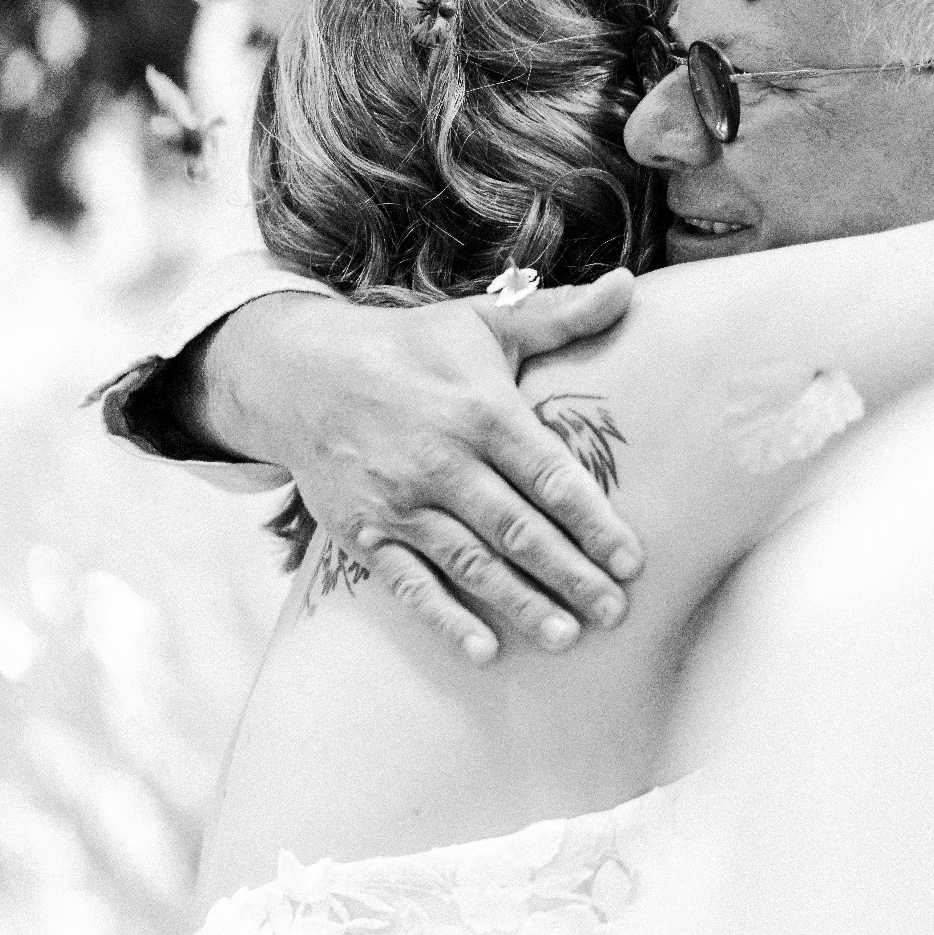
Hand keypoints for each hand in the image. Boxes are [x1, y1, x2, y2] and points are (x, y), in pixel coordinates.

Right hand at [197, 271, 643, 661]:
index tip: (633, 561)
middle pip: (518, 528)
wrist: (300, 372)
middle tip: (616, 612)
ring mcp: (399, 501)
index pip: (550, 476)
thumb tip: (629, 284)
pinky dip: (445, 619)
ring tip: (568, 637)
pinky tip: (485, 650)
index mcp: (481, 411)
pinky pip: (409, 583)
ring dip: (521, 603)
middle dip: (570, 574)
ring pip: (470, 562)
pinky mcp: (363, 532)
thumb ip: (562, 315)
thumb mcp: (485, 323)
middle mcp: (441, 460)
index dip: (594, 522)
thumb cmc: (413, 348)